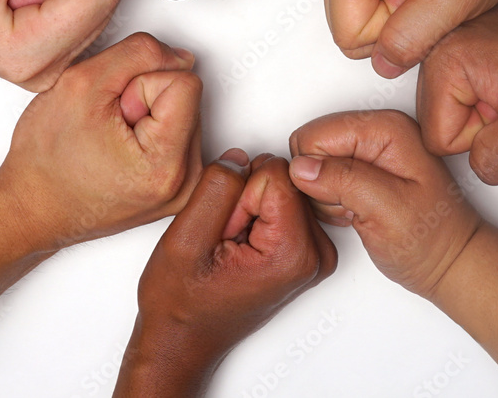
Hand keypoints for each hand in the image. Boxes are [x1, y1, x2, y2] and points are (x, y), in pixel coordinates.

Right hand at [0, 33, 202, 248]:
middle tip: (106, 128)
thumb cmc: (45, 160)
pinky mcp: (176, 188)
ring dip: (145, 116)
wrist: (31, 207)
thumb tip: (178, 56)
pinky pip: (176, 135)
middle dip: (144, 101)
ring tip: (110, 141)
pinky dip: (149, 132)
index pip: (185, 82)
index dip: (141, 84)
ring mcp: (183, 189)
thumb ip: (139, 54)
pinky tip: (120, 150)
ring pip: (181, 114)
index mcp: (167, 165)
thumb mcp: (82, 82)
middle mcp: (184, 183)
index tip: (113, 112)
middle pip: (186, 98)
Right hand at [115, 152, 335, 395]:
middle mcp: (316, 254)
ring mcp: (315, 253)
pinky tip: (239, 247)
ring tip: (229, 247)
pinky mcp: (306, 250)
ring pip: (280, 188)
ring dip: (247, 209)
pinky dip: (255, 218)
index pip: (274, 172)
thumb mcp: (185, 238)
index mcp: (294, 252)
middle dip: (244, 201)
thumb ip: (217, 188)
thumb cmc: (181, 302)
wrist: (184, 338)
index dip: (235, 195)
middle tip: (224, 242)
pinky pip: (281, 203)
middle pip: (282, 179)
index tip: (223, 233)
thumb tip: (241, 158)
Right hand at [289, 110, 479, 297]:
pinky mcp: (360, 167)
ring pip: (310, 165)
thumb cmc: (431, 239)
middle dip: (321, 184)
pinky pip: (320, 178)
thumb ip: (344, 180)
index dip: (318, 174)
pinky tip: (358, 211)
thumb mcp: (388, 210)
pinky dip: (331, 201)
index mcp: (385, 127)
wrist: (450, 261)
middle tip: (356, 207)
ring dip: (327, 196)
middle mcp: (375, 131)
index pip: (314, 136)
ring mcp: (367, 149)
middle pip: (309, 148)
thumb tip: (301, 167)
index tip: (348, 198)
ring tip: (361, 211)